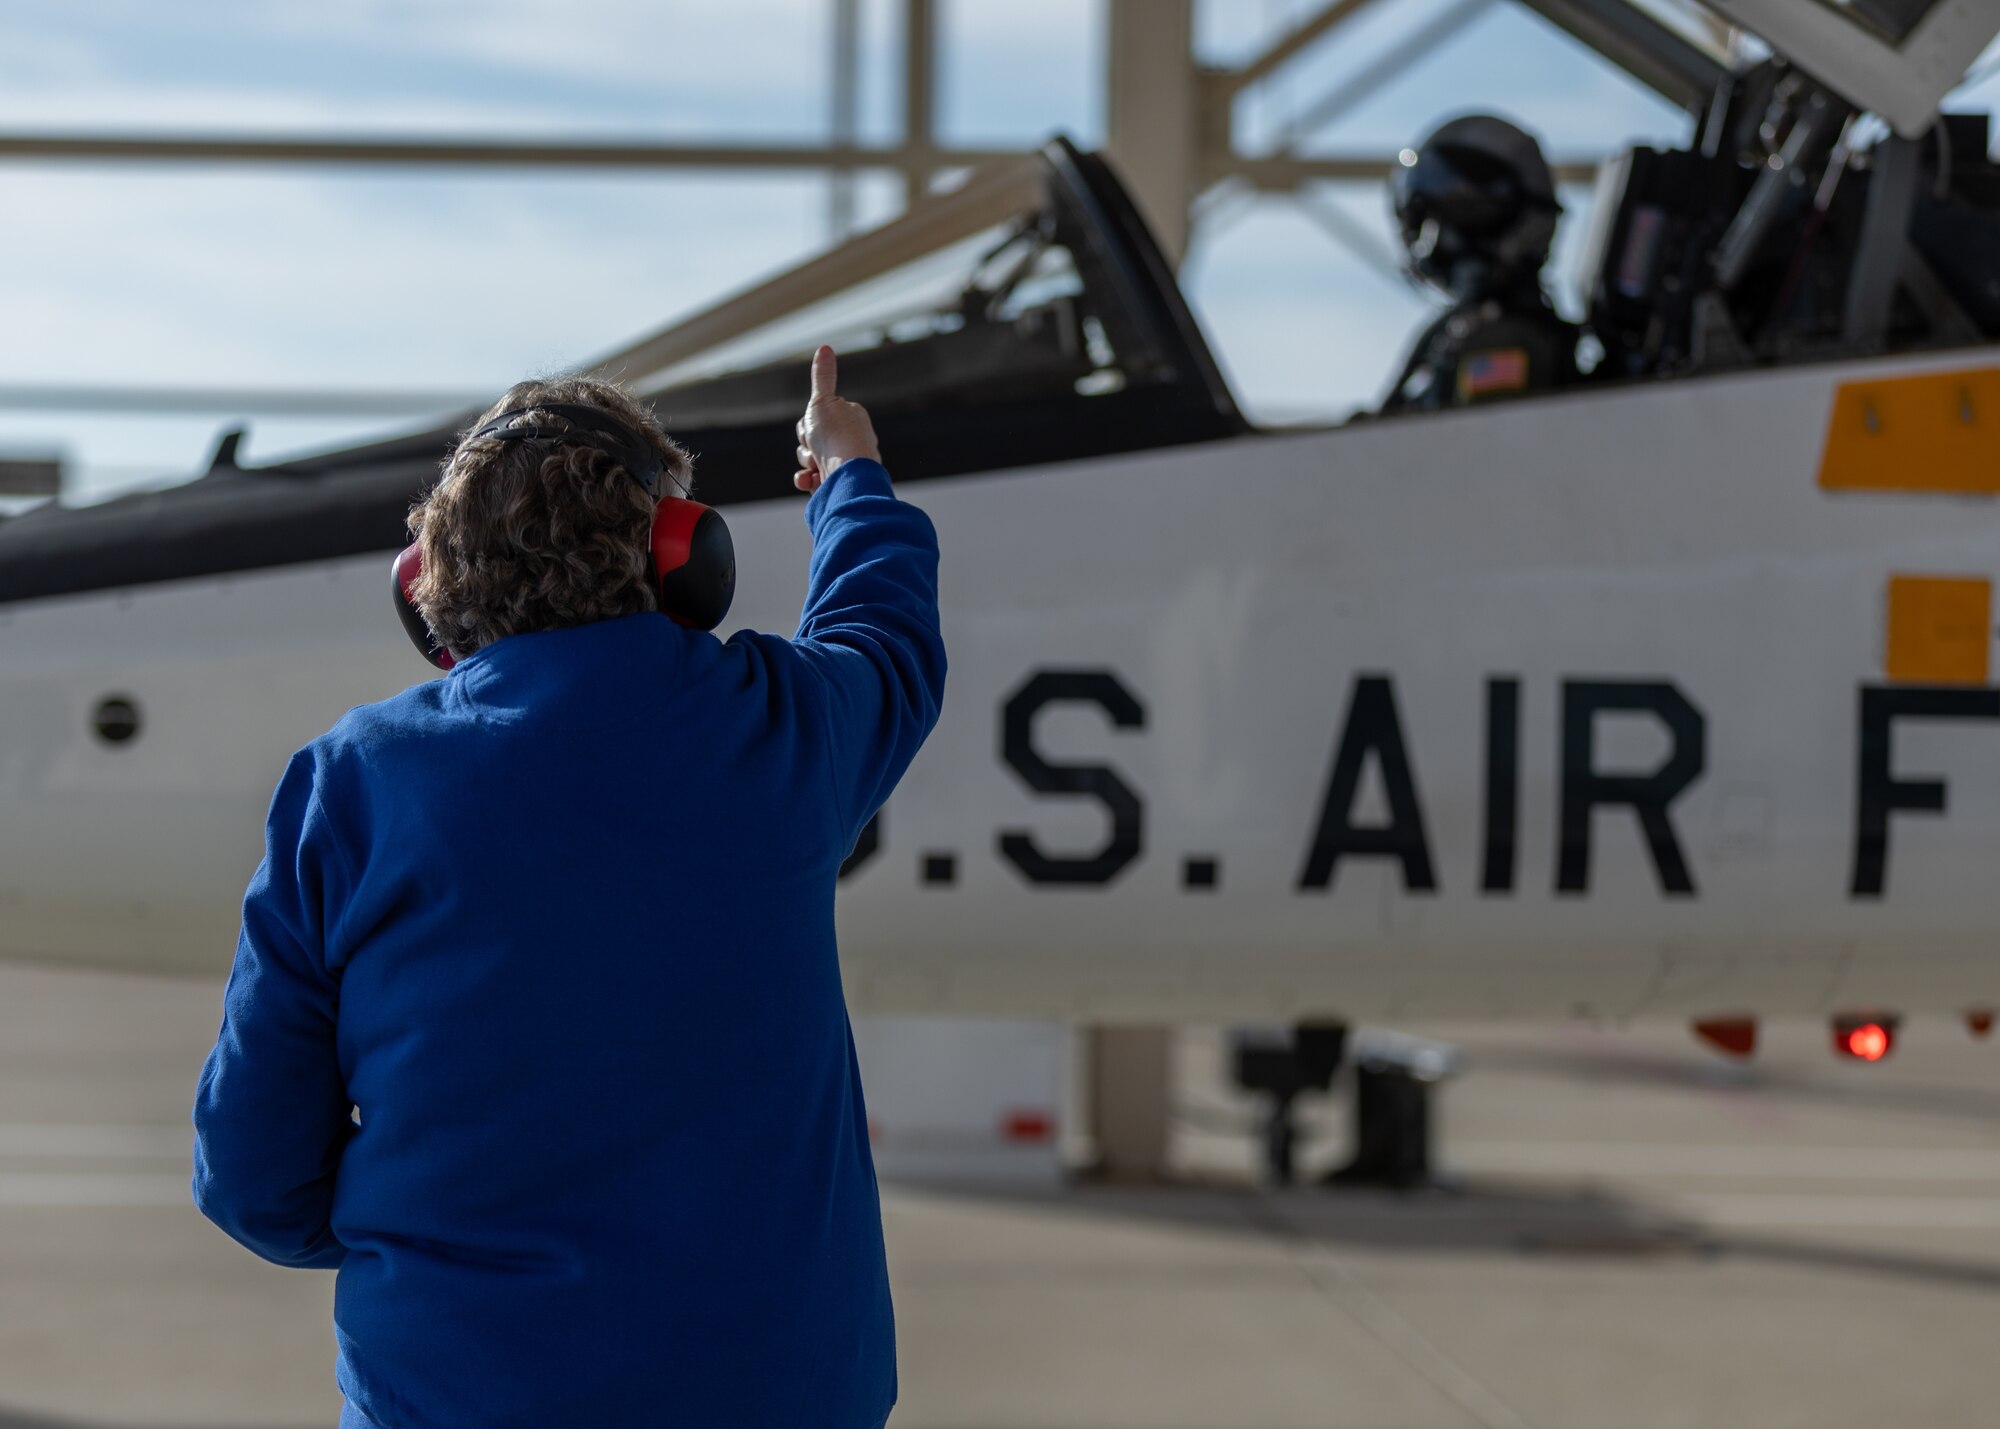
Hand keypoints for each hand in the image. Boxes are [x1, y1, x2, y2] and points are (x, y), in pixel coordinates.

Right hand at [794, 345, 880, 492]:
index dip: (808, 422)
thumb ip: (822, 376)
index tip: (816, 427)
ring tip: (817, 465)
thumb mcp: (823, 400)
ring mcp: (844, 463)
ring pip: (809, 457)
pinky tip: (810, 480)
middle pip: (811, 437)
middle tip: (815, 446)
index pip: (817, 415)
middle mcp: (850, 440)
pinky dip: (807, 479)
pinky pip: (812, 479)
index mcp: (852, 418)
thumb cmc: (836, 437)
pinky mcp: (836, 483)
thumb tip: (825, 347)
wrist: (845, 474)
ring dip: (806, 461)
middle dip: (806, 444)